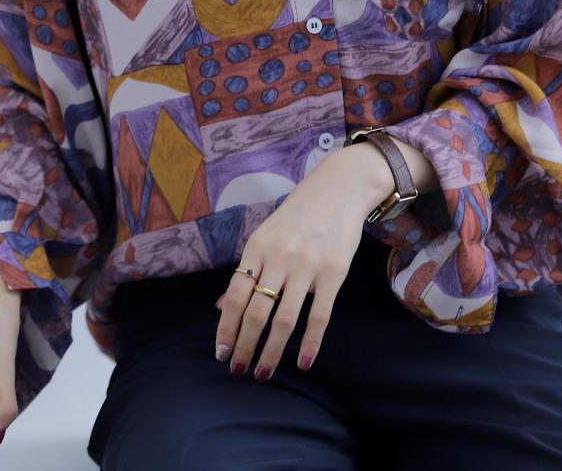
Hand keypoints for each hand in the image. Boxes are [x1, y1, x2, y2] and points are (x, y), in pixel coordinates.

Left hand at [213, 142, 395, 380]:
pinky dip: (310, 343)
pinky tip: (302, 362)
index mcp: (257, 247)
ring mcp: (307, 266)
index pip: (235, 296)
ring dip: (271, 352)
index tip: (220, 352)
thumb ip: (247, 270)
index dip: (226, 328)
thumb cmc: (299, 213)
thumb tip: (222, 307)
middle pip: (256, 312)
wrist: (340, 188)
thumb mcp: (266, 234)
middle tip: (238, 371)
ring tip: (263, 373)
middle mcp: (279, 257)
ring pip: (284, 319)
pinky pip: (319, 315)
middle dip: (244, 346)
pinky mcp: (334, 273)